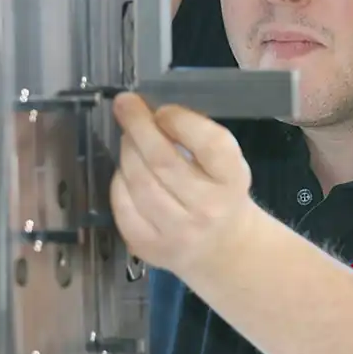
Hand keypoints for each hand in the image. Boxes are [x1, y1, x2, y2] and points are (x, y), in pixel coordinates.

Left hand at [109, 92, 256, 277]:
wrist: (223, 249)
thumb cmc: (221, 193)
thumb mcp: (225, 164)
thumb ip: (196, 138)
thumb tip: (148, 112)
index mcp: (232, 180)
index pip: (209, 144)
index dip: (180, 120)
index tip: (163, 110)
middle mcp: (208, 209)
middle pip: (163, 161)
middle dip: (139, 126)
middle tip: (125, 105)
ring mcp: (178, 232)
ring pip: (138, 182)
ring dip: (128, 152)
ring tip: (129, 140)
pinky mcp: (150, 247)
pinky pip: (123, 206)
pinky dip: (120, 182)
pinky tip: (127, 174)